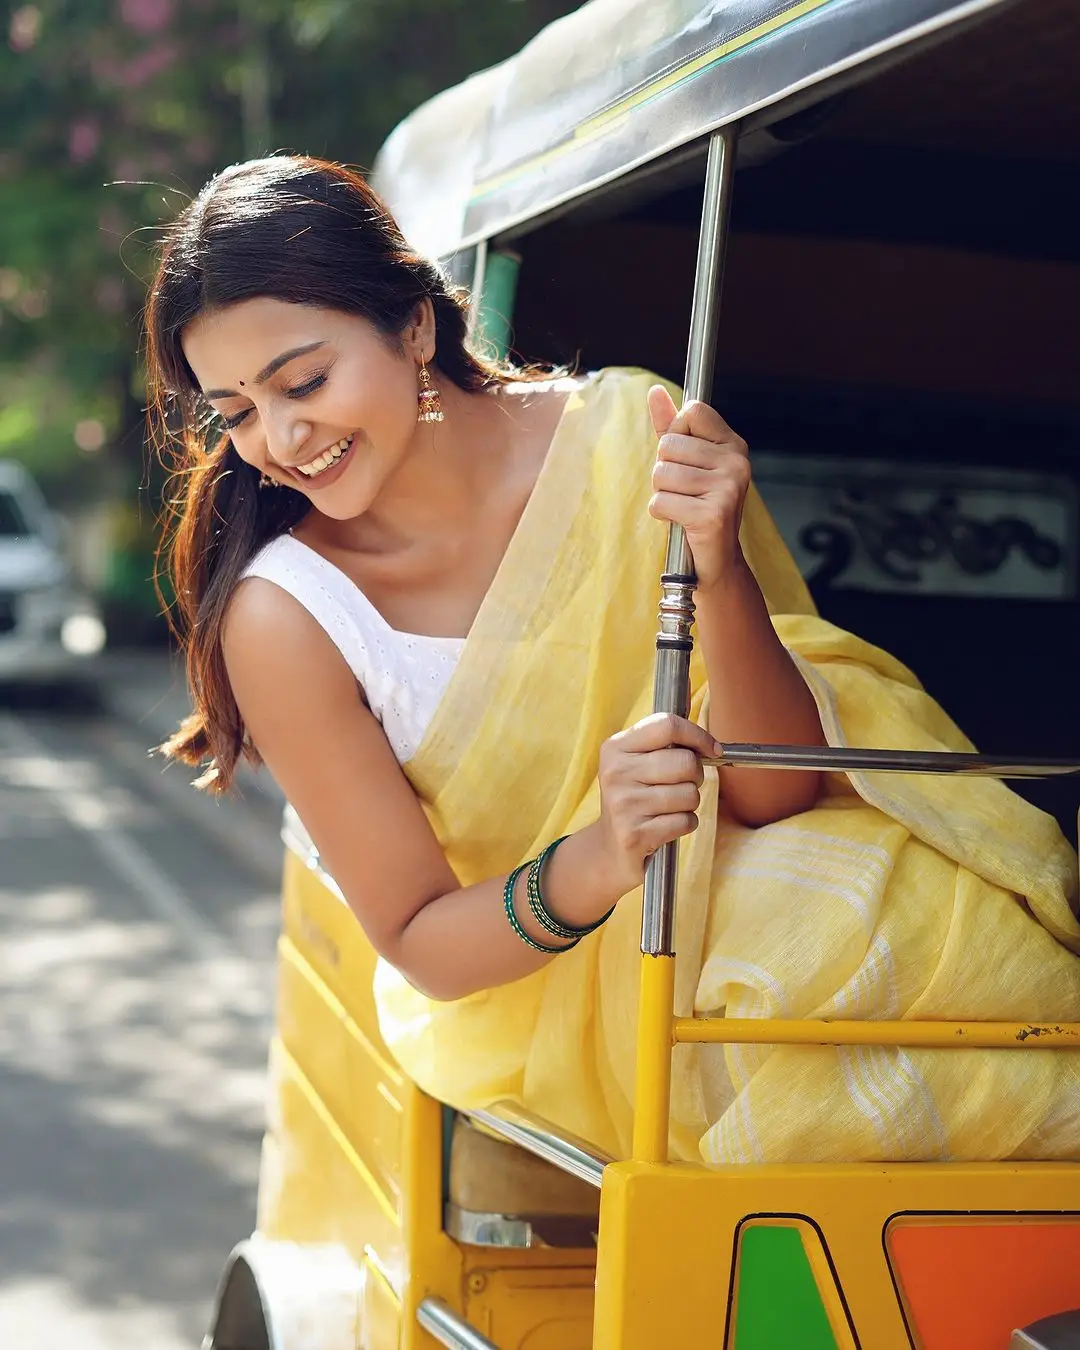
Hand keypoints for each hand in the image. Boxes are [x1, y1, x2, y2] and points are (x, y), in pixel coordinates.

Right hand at [594, 713, 716, 893]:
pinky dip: (685, 824)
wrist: (608, 847)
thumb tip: (709, 743)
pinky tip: (665, 826)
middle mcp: (615, 773)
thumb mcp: (637, 764)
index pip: (667, 725)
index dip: (697, 735)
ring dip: (689, 804)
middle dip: (696, 776)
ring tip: (668, 808)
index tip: (712, 749)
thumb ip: (665, 745)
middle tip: (681, 785)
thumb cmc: (634, 799)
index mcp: (615, 748)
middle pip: (686, 762)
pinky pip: (686, 821)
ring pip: (690, 794)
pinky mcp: (634, 835)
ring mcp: (623, 805)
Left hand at [647, 385, 751, 590]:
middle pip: (669, 444)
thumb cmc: (697, 507)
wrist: (715, 561)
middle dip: (664, 471)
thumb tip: (654, 391)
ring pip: (662, 474)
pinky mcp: (712, 514)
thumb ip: (670, 426)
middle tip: (684, 492)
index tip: (687, 460)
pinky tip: (680, 522)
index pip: (691, 412)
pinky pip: (660, 502)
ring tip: (683, 507)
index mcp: (733, 445)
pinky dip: (661, 514)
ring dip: (663, 494)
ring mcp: (727, 488)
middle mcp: (736, 462)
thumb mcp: (686, 462)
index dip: (676, 435)